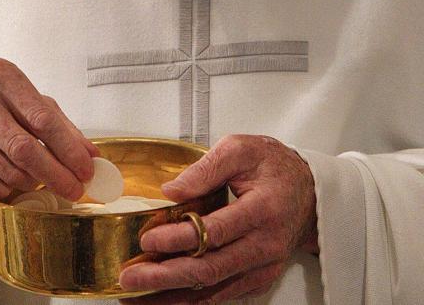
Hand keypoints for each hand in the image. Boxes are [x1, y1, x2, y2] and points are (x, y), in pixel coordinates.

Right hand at [0, 58, 98, 213]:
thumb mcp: (25, 105)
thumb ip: (60, 126)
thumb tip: (92, 155)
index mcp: (0, 76)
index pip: (43, 118)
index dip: (69, 149)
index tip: (86, 169)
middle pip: (26, 148)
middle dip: (57, 174)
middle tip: (74, 188)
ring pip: (10, 170)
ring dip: (33, 181)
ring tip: (39, 179)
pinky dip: (10, 188)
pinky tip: (12, 181)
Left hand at [119, 135, 315, 303]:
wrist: (308, 192)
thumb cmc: (274, 167)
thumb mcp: (241, 149)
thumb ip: (206, 168)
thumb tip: (171, 191)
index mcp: (263, 209)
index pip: (215, 231)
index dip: (179, 239)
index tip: (148, 239)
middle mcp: (265, 244)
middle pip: (211, 268)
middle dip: (166, 276)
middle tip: (131, 278)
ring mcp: (263, 266)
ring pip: (214, 288)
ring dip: (173, 295)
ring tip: (137, 296)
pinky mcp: (258, 278)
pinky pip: (222, 294)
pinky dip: (191, 299)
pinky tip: (164, 299)